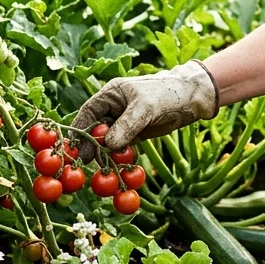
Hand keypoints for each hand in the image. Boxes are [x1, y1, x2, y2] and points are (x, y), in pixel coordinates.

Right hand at [70, 61, 219, 159]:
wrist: (191, 99)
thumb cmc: (167, 94)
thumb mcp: (146, 107)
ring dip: (104, 155)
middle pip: (94, 129)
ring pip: (107, 141)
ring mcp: (123, 123)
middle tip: (85, 164)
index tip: (73, 148)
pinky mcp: (134, 135)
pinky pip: (121, 148)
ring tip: (101, 169)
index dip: (79, 130)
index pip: (88, 113)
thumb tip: (109, 144)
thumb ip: (127, 125)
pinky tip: (118, 169)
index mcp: (110, 95)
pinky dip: (119, 158)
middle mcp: (113, 109)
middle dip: (89, 146)